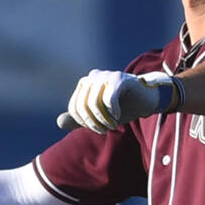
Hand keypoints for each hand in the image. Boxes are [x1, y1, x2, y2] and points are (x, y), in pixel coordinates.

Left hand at [58, 70, 179, 131]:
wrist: (146, 101)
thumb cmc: (122, 109)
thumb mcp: (98, 117)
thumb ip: (79, 120)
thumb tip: (59, 122)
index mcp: (85, 84)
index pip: (74, 107)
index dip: (83, 123)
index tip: (97, 129)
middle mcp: (93, 76)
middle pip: (82, 106)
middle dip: (93, 123)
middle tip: (105, 130)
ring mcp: (106, 75)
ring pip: (94, 103)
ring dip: (103, 119)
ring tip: (112, 124)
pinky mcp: (120, 78)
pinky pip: (108, 98)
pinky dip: (112, 112)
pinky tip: (117, 115)